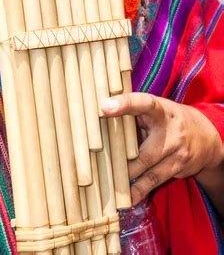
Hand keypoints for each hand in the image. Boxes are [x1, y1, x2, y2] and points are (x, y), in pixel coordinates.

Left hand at [102, 93, 222, 204]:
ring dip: (129, 179)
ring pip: (148, 168)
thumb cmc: (167, 119)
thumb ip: (133, 113)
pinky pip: (157, 180)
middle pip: (144, 148)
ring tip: (111, 187)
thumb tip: (97, 117)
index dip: (124, 104)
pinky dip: (141, 190)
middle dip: (122, 160)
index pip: (142, 103)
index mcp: (159, 109)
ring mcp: (177, 150)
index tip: (104, 107)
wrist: (205, 135)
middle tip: (99, 163)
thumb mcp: (153, 110)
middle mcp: (170, 129)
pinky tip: (129, 198)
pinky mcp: (179, 167)